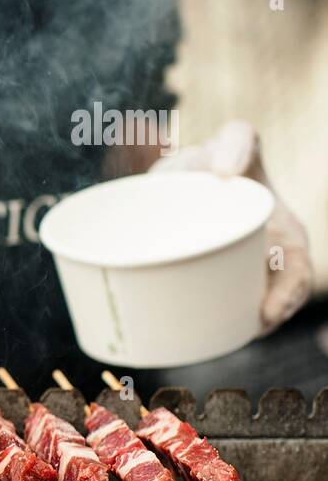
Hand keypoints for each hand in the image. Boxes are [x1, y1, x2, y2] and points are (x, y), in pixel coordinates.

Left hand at [153, 121, 310, 330]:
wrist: (183, 172)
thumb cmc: (214, 157)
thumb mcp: (231, 141)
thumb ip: (237, 142)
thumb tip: (226, 170)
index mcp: (282, 234)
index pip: (296, 273)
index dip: (287, 297)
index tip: (266, 315)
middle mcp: (264, 259)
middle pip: (271, 302)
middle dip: (259, 323)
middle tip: (233, 335)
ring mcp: (236, 273)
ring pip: (242, 312)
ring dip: (233, 329)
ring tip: (211, 338)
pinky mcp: (206, 281)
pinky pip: (213, 310)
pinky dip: (208, 324)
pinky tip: (192, 335)